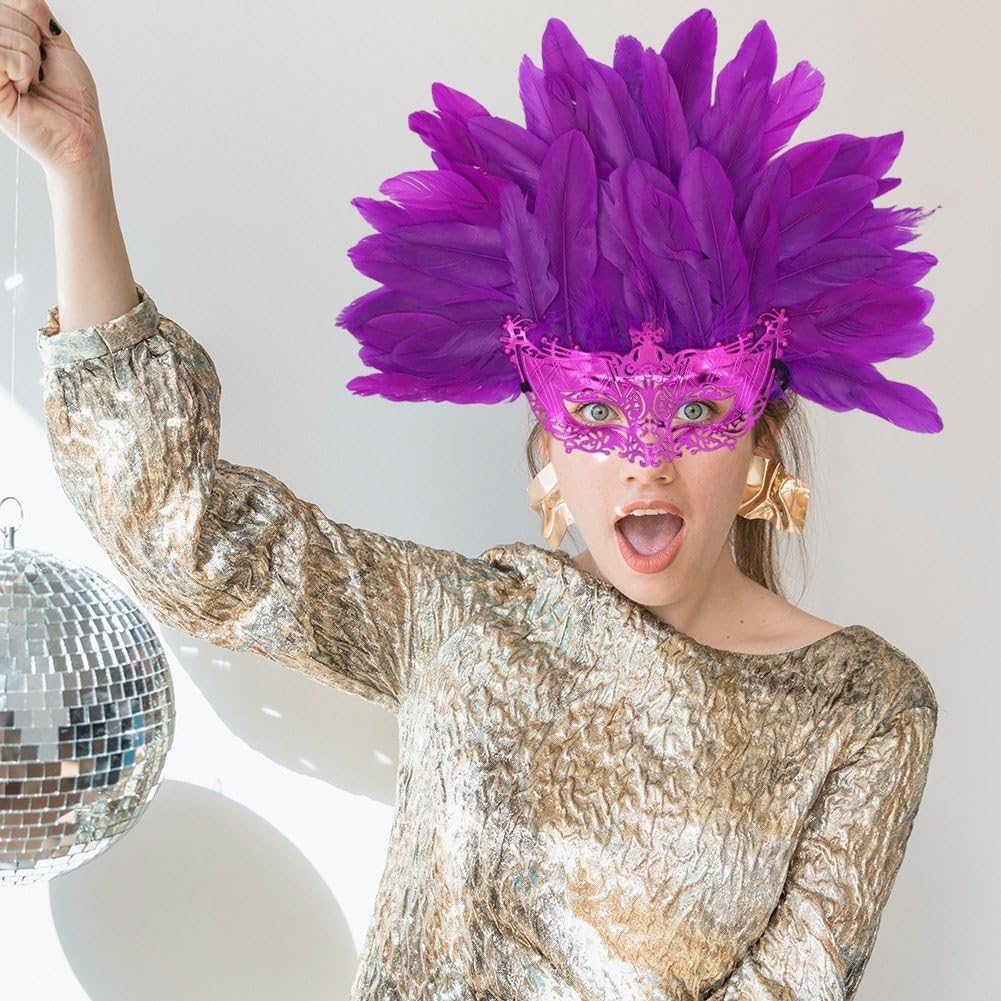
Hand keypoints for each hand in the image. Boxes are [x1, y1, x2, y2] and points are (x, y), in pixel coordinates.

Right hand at [0, 1, 104, 174]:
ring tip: (34, 82)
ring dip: (31, 58)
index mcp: (4, 36)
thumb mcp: (59, 45)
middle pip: (4, 12)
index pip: (8, 1)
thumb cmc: (73, 97)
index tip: (47, 41)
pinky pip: (0, 56)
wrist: (81, 135)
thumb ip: (36, 13)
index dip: (32, 13)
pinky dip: (22, 68)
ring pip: (3, 32)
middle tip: (40, 70)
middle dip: (33, 39)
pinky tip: (25, 88)